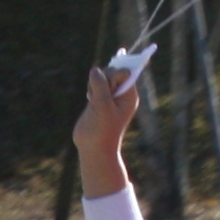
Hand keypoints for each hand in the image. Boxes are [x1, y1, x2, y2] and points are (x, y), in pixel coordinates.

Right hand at [72, 62, 141, 196]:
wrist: (94, 149)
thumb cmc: (102, 130)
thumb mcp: (102, 106)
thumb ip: (100, 85)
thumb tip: (95, 70)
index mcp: (129, 96)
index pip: (124, 72)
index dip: (114, 77)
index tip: (109, 90)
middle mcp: (121, 94)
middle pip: (112, 71)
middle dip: (103, 79)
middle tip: (99, 97)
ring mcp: (110, 97)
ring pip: (102, 77)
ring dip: (94, 84)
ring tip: (93, 100)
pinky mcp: (99, 100)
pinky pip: (95, 84)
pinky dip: (91, 89)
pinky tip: (90, 100)